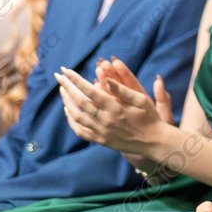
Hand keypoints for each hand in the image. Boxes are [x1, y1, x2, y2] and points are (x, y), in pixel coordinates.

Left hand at [55, 64, 169, 152]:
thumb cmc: (149, 117)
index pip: (90, 91)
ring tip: (62, 90)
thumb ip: (123, 89)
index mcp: (115, 108)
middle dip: (67, 87)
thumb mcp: (142, 99)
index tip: (66, 70)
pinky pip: (80, 130)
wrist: (152, 141)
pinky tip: (68, 110)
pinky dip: (71, 120)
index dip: (76, 80)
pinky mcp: (99, 140)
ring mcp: (100, 131)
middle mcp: (104, 120)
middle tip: (58, 76)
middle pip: (79, 102)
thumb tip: (107, 80)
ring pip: (76, 116)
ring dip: (67, 101)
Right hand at [96, 57, 175, 124]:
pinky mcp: (115, 119)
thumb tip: (159, 80)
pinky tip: (91, 92)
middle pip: (117, 87)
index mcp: (141, 99)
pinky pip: (104, 108)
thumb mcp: (164, 112)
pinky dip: (98, 100)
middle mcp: (129, 103)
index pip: (130, 83)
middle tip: (101, 63)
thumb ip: (162, 98)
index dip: (123, 73)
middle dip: (109, 75)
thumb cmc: (159, 128)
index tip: (115, 61)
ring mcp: (120, 110)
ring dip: (102, 85)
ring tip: (96, 72)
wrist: (152, 144)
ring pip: (109, 96)